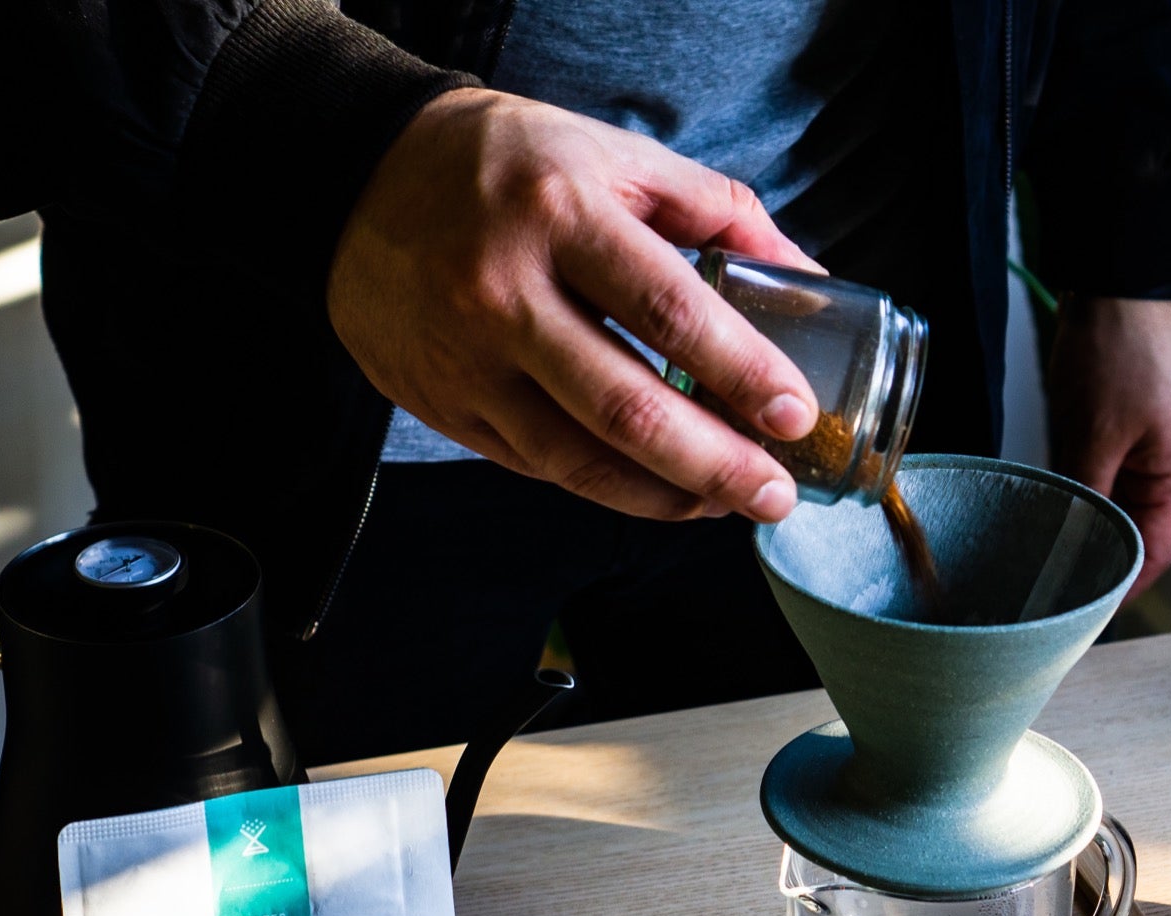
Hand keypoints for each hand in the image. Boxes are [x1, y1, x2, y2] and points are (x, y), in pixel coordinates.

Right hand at [327, 88, 821, 521]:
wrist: (362, 179)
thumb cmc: (506, 166)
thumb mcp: (612, 156)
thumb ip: (715, 212)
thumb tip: (809, 277)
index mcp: (560, 213)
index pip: (669, 309)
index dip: (741, 370)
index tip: (794, 415)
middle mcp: (505, 293)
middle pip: (627, 408)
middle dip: (716, 465)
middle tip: (774, 495)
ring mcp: (466, 360)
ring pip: (579, 461)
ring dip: (665, 498)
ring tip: (725, 504)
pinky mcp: (443, 404)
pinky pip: (538, 465)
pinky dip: (607, 488)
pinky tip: (656, 489)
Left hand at [1046, 297, 1170, 598]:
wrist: (1123, 276)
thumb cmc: (1119, 348)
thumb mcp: (1092, 434)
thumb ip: (1084, 496)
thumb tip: (1069, 547)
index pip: (1156, 553)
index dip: (1122, 585)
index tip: (1083, 610)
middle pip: (1140, 533)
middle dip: (1101, 557)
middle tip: (1053, 585)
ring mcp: (1157, 444)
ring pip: (1121, 504)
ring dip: (1089, 521)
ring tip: (1046, 549)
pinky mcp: (1135, 424)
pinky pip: (1112, 474)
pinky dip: (1086, 490)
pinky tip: (1053, 501)